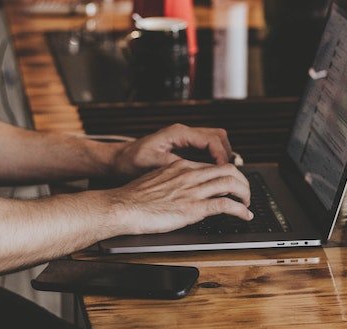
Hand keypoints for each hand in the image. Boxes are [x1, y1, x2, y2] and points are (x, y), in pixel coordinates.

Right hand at [106, 159, 251, 234]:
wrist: (122, 206)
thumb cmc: (133, 198)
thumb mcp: (155, 181)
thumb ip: (172, 181)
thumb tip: (181, 189)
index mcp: (180, 167)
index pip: (212, 166)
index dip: (227, 174)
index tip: (232, 184)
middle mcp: (189, 175)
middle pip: (228, 170)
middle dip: (243, 181)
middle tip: (245, 193)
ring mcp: (192, 191)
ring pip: (231, 184)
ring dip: (245, 195)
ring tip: (248, 204)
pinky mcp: (193, 208)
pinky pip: (226, 205)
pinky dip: (241, 210)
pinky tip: (245, 216)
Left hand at [112, 123, 232, 178]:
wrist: (118, 161)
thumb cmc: (130, 161)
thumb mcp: (151, 164)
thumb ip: (174, 164)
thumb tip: (195, 170)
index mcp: (178, 133)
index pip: (211, 140)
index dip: (222, 156)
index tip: (225, 172)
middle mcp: (184, 133)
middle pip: (219, 137)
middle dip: (227, 155)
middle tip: (229, 175)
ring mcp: (185, 140)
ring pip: (215, 143)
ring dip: (222, 158)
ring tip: (224, 177)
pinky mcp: (184, 149)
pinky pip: (206, 152)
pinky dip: (213, 162)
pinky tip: (212, 177)